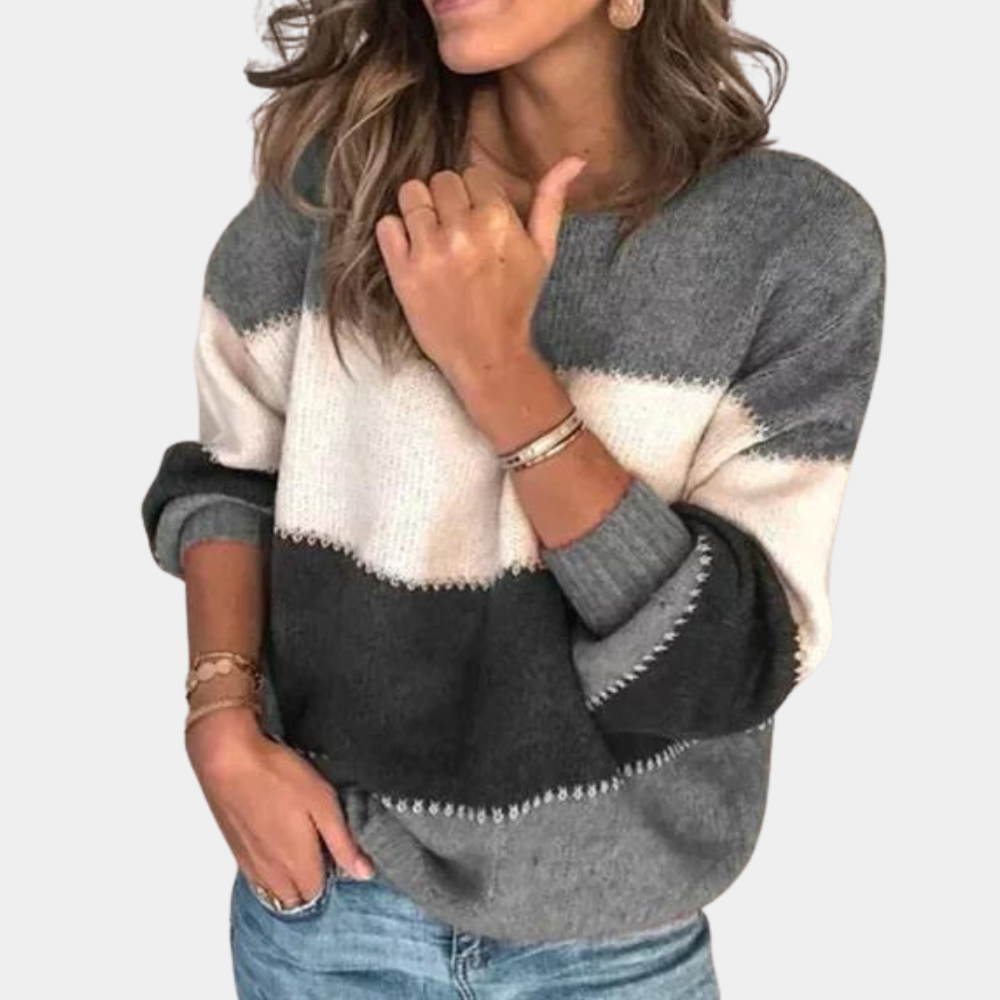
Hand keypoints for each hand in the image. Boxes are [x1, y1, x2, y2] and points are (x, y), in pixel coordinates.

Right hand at [185, 708, 375, 907]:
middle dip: (311, 886)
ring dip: (289, 882)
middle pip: (295, 899)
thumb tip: (364, 873)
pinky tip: (275, 843)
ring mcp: (250, 863)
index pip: (318, 894)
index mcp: (297, 864)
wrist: (228, 761)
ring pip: (274, 892)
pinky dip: (269, 873)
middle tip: (320, 852)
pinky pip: (256, 878)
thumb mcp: (323, 804)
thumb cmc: (277, 777)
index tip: (336, 854)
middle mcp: (271, 872)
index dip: (331, 877)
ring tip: (299, 848)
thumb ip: (343, 843)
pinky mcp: (235, 850)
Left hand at [373, 155, 587, 390]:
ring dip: (419, 210)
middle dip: (447, 200)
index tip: (477, 222)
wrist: (487, 355)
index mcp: (498, 220)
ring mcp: (429, 251)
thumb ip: (551, 202)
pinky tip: (412, 251)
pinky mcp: (403, 272)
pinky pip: (386, 225)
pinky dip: (395, 233)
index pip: (472, 174)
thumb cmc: (515, 302)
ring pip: (410, 194)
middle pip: (440, 180)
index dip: (474, 196)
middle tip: (454, 231)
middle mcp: (462, 231)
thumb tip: (574, 159)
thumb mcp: (542, 253)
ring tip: (431, 236)